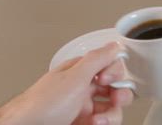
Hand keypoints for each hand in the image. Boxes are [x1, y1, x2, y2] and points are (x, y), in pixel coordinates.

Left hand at [0, 42, 133, 124]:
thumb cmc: (41, 105)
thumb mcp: (74, 77)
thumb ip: (97, 59)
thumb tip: (114, 45)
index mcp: (80, 73)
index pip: (109, 65)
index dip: (114, 72)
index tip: (107, 79)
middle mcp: (82, 89)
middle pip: (115, 88)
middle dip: (120, 94)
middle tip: (115, 99)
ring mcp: (82, 109)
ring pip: (112, 108)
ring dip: (112, 114)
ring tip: (100, 120)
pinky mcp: (83, 124)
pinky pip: (104, 122)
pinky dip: (105, 123)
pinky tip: (95, 124)